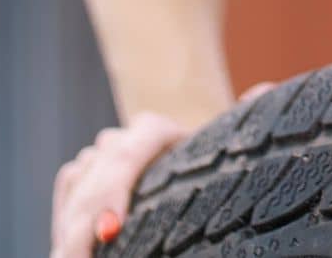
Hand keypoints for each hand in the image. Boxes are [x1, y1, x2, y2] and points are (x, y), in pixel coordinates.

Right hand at [49, 83, 272, 256]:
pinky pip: (66, 194)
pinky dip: (65, 221)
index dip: (113, 190)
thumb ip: (245, 119)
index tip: (111, 229)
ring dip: (71, 227)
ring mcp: (97, 158)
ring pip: (76, 188)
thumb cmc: (215, 159)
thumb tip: (265, 89)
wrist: (187, 156)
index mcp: (154, 129)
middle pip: (95, 179)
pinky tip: (71, 248)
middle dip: (83, 224)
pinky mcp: (78, 176)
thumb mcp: (230, 145)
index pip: (127, 153)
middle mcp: (121, 139)